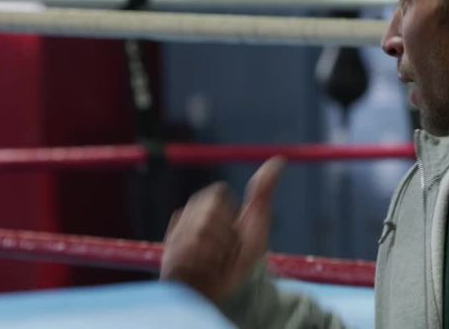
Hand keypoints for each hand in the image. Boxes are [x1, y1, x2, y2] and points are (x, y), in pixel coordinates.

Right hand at [160, 157, 285, 301]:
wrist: (236, 289)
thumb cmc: (246, 255)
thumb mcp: (257, 221)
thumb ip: (263, 190)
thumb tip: (279, 160)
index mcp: (205, 206)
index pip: (217, 195)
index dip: (232, 213)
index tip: (235, 229)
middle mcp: (187, 220)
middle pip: (207, 212)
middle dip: (225, 234)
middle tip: (227, 250)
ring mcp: (176, 241)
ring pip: (198, 232)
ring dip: (217, 252)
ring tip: (216, 262)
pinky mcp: (169, 263)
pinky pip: (187, 254)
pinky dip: (204, 265)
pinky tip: (205, 272)